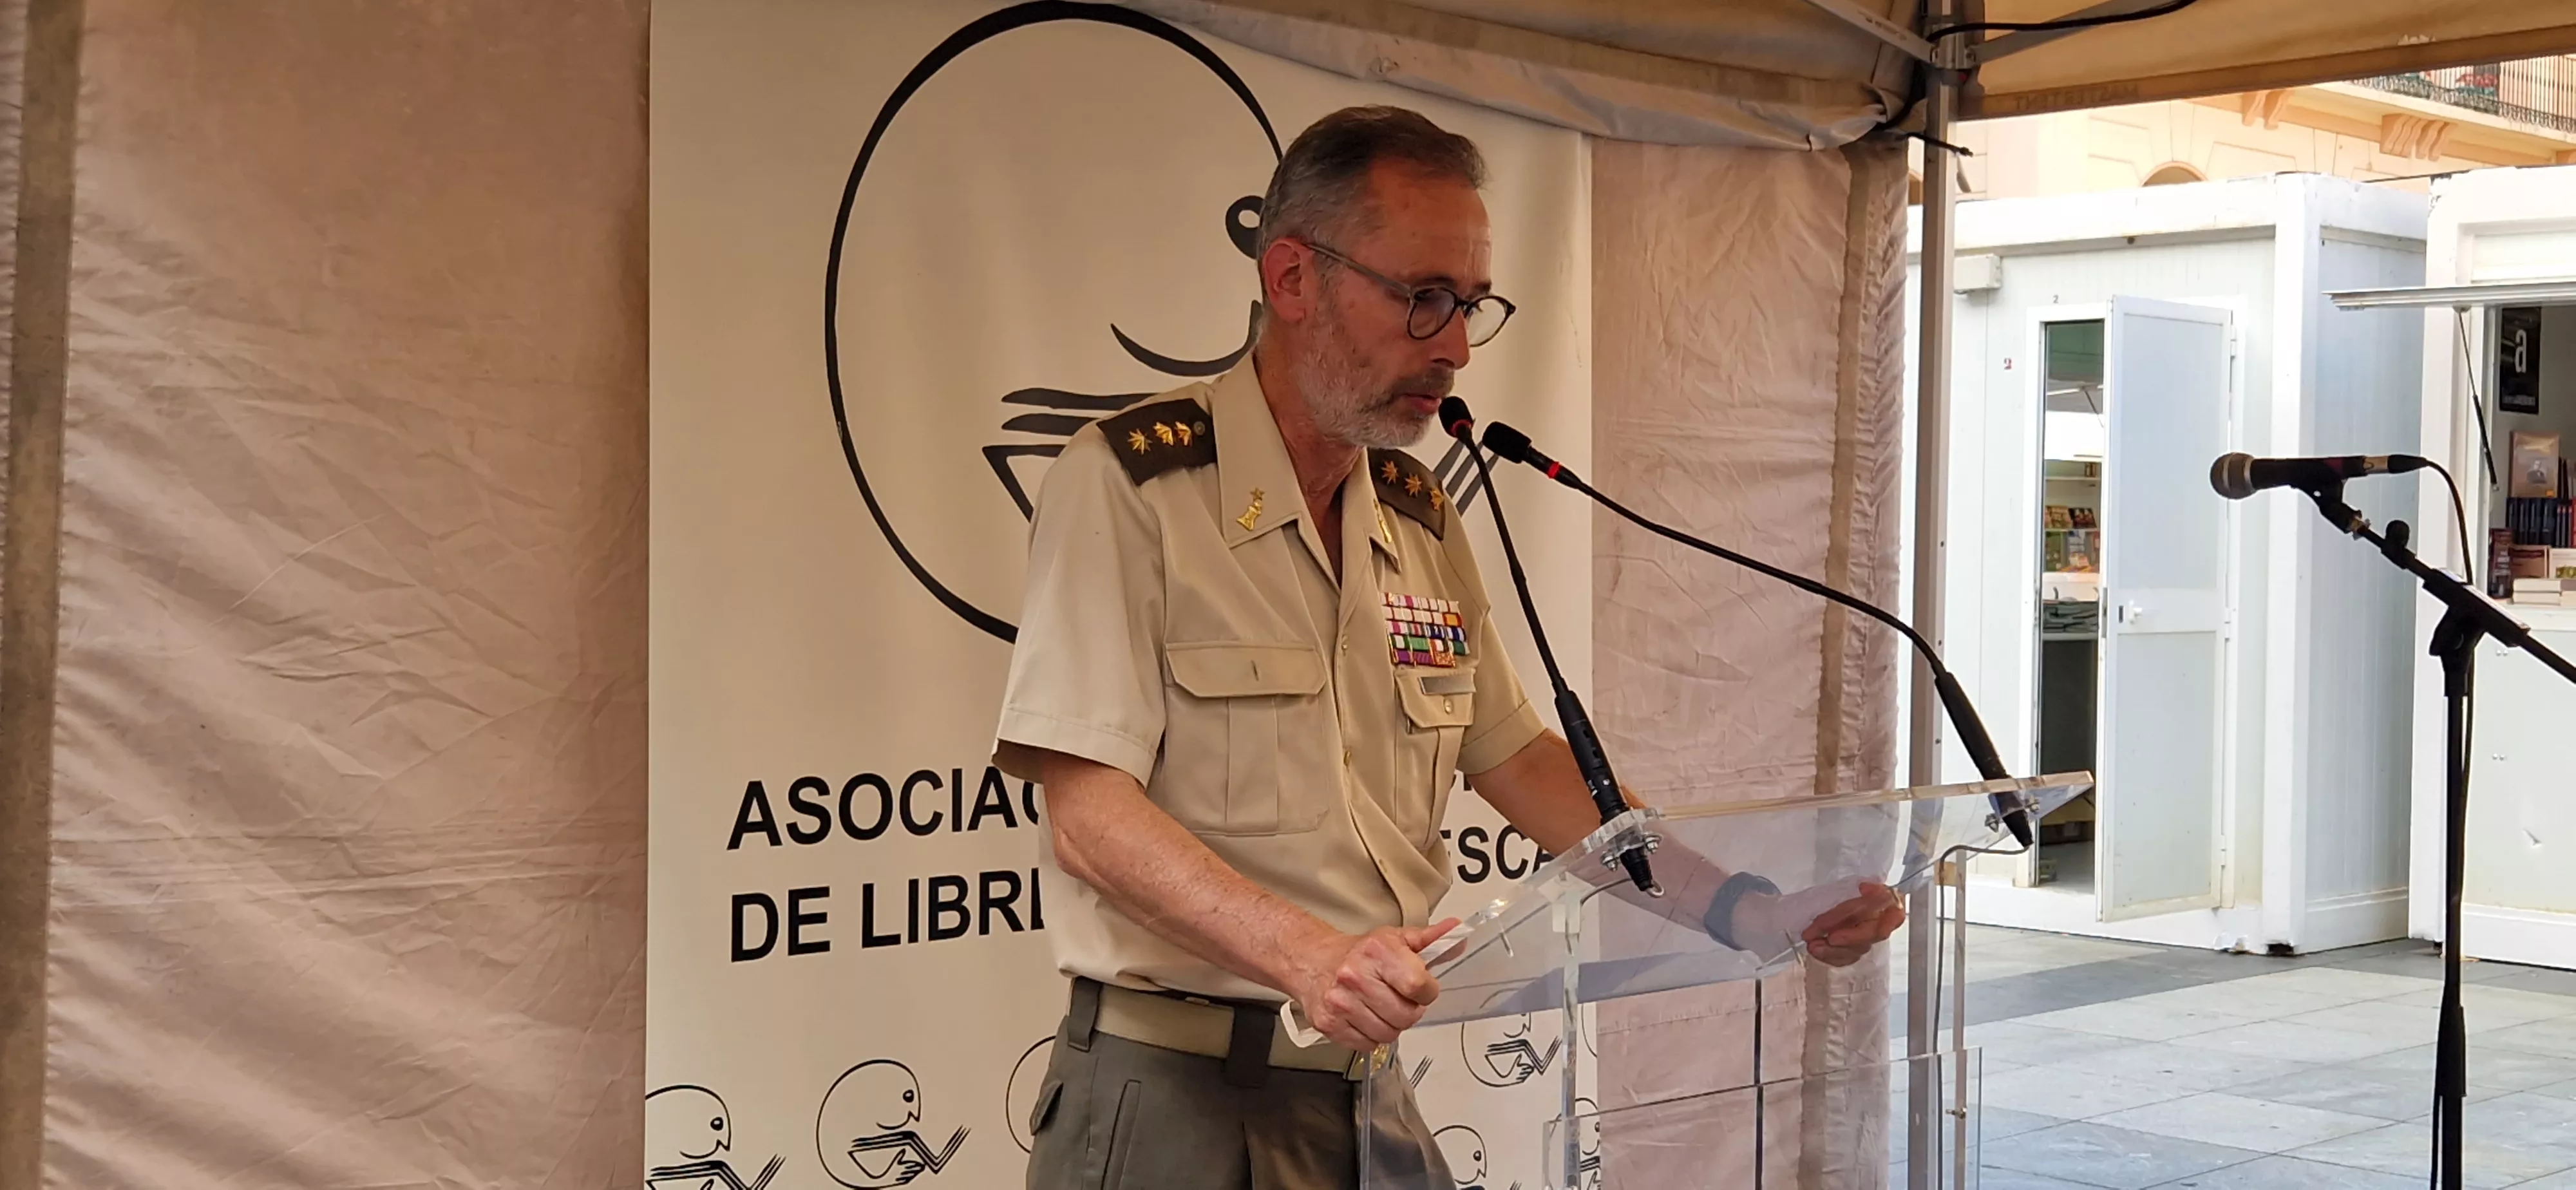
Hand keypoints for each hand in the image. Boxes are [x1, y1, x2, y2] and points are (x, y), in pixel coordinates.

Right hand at [1290, 919, 1457, 1050]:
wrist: (1314, 962)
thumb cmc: (1359, 953)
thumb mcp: (1396, 939)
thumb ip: (1430, 939)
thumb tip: (1457, 931)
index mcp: (1377, 951)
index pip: (1418, 984)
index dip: (1426, 991)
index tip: (1421, 987)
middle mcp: (1356, 976)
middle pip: (1405, 1016)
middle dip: (1409, 1011)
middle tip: (1399, 998)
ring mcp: (1340, 1002)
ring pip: (1388, 1034)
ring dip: (1391, 1025)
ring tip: (1381, 1008)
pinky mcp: (1330, 1023)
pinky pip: (1367, 1044)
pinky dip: (1371, 1036)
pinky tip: (1365, 1017)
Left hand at [1728, 879, 1905, 965]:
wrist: (1777, 922)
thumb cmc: (1799, 905)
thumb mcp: (1819, 895)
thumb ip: (1847, 891)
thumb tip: (1875, 886)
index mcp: (1868, 896)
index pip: (1889, 899)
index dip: (1881, 897)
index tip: (1862, 889)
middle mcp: (1870, 916)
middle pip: (1877, 930)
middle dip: (1852, 934)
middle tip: (1829, 937)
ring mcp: (1861, 936)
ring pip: (1861, 947)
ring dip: (1835, 948)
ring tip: (1812, 943)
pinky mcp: (1849, 952)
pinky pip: (1847, 958)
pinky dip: (1831, 956)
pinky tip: (1815, 950)